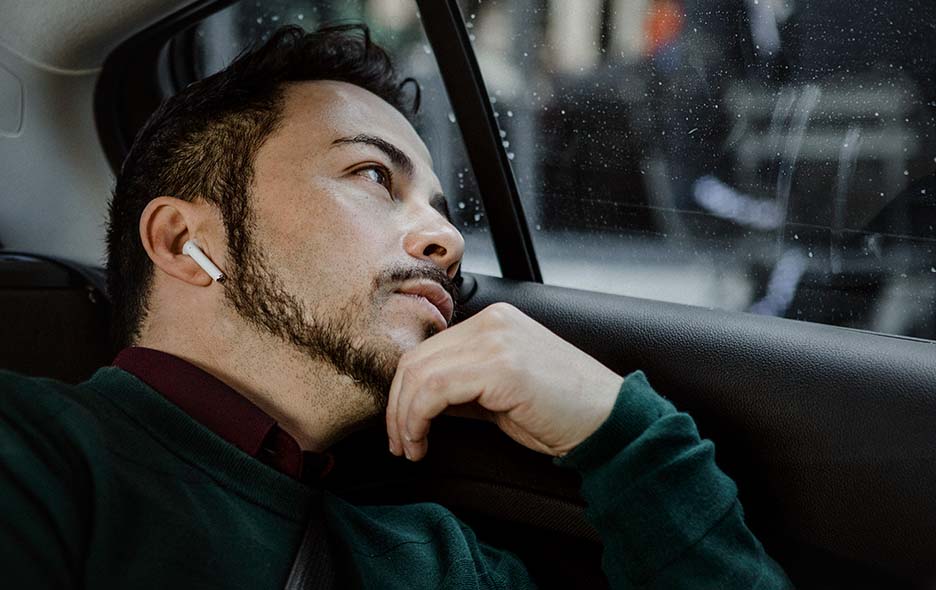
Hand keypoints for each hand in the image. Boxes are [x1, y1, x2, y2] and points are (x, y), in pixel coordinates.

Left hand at [386, 302, 623, 460]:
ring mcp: (497, 339)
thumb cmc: (562, 413)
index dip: (403, 392)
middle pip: (416, 358)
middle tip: (399, 444)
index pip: (427, 350)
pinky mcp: (501, 365)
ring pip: (419, 373)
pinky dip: (418, 418)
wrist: (609, 421)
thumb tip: (418, 403)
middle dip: (397, 406)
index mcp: (494, 321)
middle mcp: (492, 321)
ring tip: (410, 448)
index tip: (402, 429)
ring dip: (404, 417)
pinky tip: (423, 441)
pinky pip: (435, 389)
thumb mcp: (501, 394)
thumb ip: (462, 388)